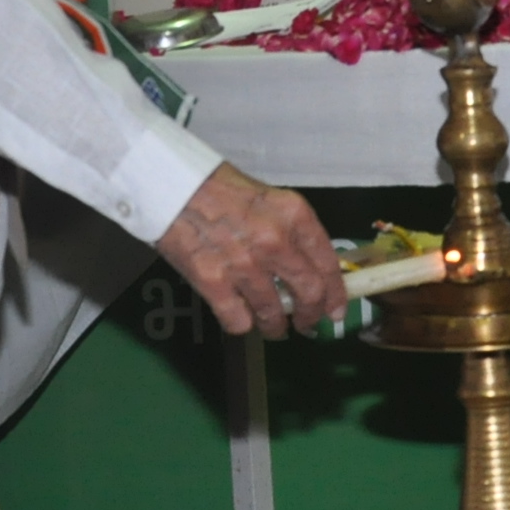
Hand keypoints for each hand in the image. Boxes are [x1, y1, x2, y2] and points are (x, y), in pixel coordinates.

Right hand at [155, 162, 346, 337]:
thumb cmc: (220, 187)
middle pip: (308, 294)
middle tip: (306, 323)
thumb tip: (307, 266)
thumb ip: (290, 231)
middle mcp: (275, 241)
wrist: (173, 183)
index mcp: (293, 215)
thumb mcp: (268, 199)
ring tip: (272, 326)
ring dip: (275, 326)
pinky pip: (238, 321)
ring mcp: (244, 263)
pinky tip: (238, 315)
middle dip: (311, 316)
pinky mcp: (213, 281)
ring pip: (273, 314)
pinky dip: (241, 324)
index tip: (335, 309)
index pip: (328, 264)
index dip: (336, 294)